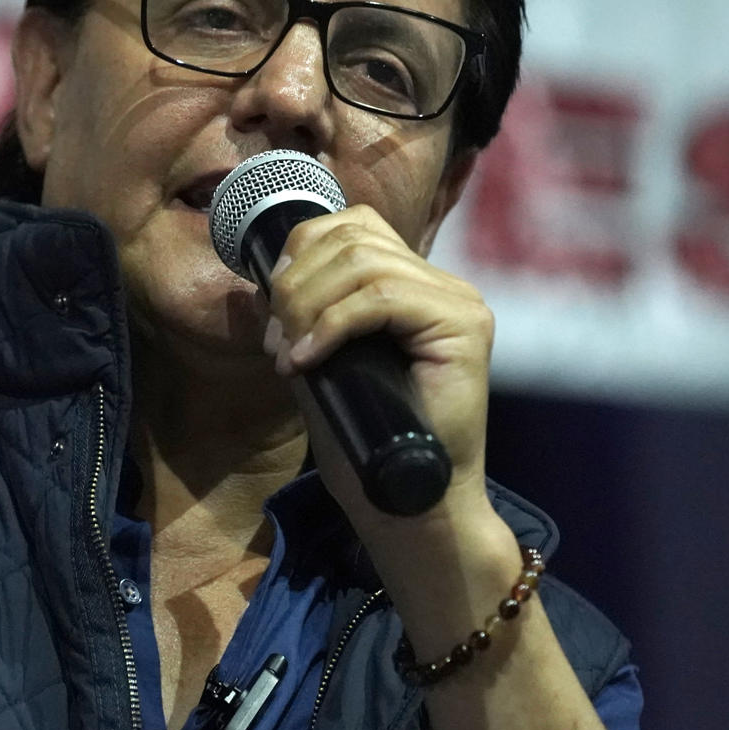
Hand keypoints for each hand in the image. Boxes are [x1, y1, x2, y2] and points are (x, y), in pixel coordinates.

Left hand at [261, 205, 503, 546]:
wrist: (408, 503)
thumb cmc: (364, 441)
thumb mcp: (321, 361)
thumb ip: (305, 318)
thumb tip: (264, 280)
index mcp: (413, 284)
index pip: (352, 226)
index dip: (299, 253)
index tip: (271, 310)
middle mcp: (443, 284)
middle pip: (352, 238)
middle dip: (296, 285)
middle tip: (276, 343)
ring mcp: (458, 302)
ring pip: (363, 263)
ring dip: (307, 306)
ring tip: (290, 356)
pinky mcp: (464, 326)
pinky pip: (381, 298)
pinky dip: (330, 325)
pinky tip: (306, 361)